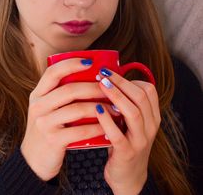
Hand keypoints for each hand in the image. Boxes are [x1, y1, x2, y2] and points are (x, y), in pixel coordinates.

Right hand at [20, 58, 109, 180]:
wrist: (33, 160)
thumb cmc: (47, 131)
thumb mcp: (46, 110)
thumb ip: (59, 95)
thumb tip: (89, 77)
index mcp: (37, 95)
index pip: (52, 72)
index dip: (71, 64)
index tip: (91, 62)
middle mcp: (38, 106)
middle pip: (68, 89)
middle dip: (93, 87)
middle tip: (110, 88)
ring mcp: (44, 123)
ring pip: (76, 109)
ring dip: (99, 107)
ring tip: (114, 108)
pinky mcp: (53, 140)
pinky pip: (80, 131)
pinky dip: (96, 127)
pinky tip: (107, 127)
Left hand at [95, 69, 160, 194]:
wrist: (127, 176)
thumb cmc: (122, 142)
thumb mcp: (128, 122)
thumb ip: (122, 104)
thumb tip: (101, 76)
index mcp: (151, 117)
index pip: (148, 90)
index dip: (128, 78)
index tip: (108, 71)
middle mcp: (150, 127)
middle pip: (141, 97)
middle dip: (120, 82)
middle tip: (101, 73)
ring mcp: (140, 141)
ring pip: (134, 113)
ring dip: (116, 96)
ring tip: (99, 85)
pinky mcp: (127, 153)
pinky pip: (119, 135)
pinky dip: (107, 121)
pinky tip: (96, 110)